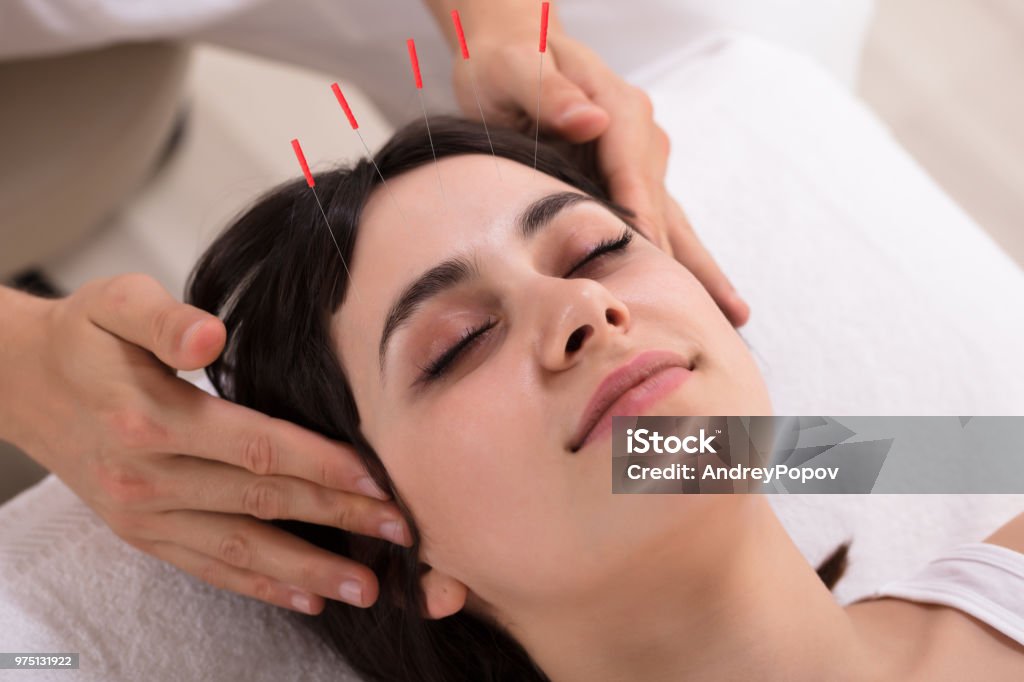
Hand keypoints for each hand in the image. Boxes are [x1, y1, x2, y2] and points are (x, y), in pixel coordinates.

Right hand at [0, 276, 409, 613]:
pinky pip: (208, 567)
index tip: (380, 480)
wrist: (20, 383)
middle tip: (402, 535)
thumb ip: (165, 318)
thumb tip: (210, 335)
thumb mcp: (115, 301)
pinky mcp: (143, 534)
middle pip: (262, 502)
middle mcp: (148, 477)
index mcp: (150, 418)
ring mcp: (143, 514)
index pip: (256, 447)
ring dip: (308, 571)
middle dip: (338, 519)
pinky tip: (305, 598)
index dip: (323, 465)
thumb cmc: (85, 336)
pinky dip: (259, 586)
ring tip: (368, 586)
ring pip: (241, 547)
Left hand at [446, 7, 748, 326]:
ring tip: (732, 316)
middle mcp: (642, 138)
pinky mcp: (635, 183)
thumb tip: (593, 122)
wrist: (514, 57)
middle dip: (680, 261)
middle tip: (701, 317)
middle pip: (662, 206)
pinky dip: (684, 263)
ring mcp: (643, 163)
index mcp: (618, 108)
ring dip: (701, 270)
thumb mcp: (514, 67)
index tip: (651, 263)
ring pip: (675, 223)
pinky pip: (663, 227)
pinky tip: (710, 299)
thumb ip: (549, 92)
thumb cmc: (508, 64)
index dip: (642, 218)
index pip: (633, 171)